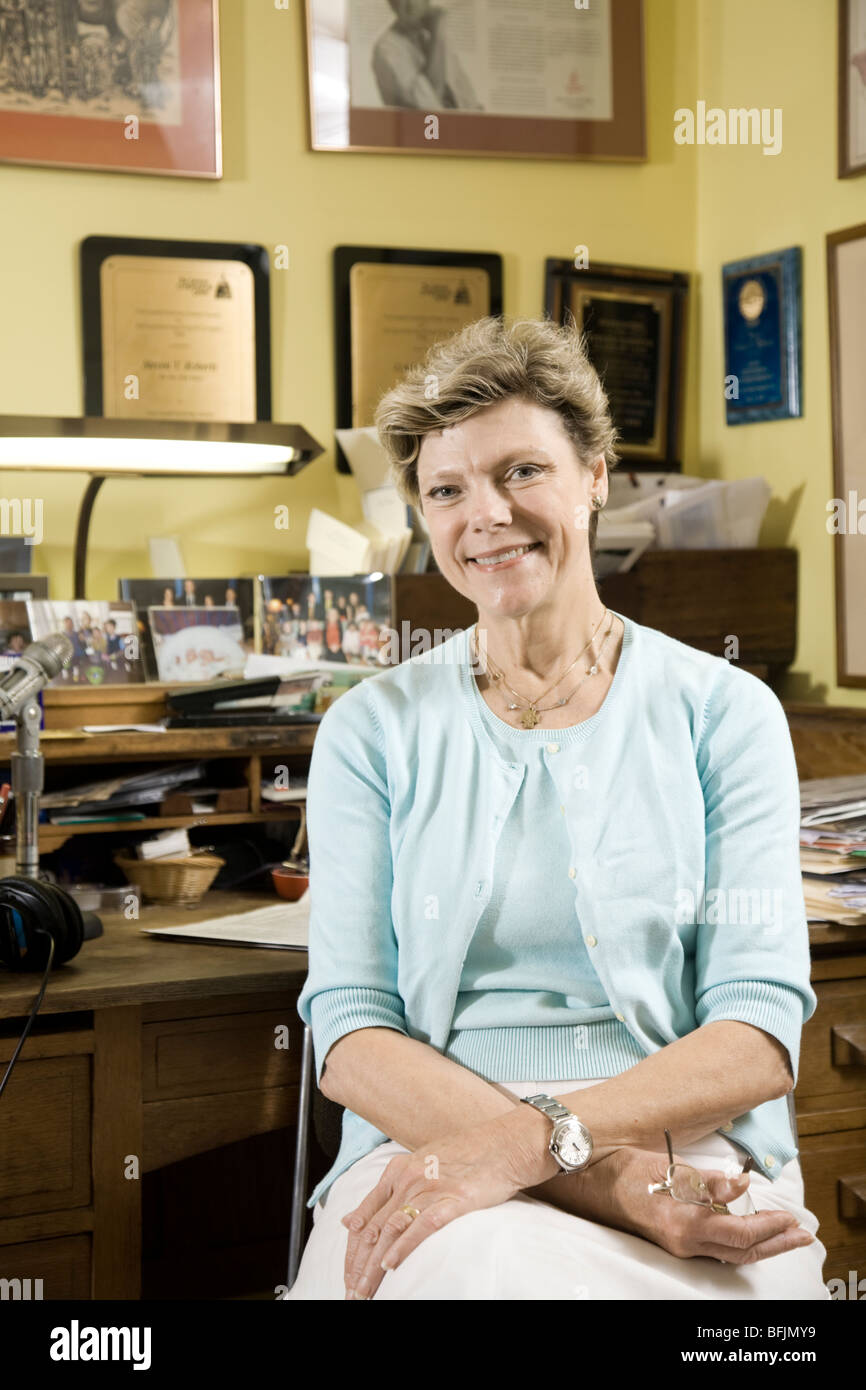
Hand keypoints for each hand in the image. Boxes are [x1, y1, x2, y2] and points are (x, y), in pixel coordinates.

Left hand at [339, 1113, 537, 1299]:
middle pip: (373, 1229)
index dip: (351, 1251)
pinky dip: (404, 1247)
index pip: (364, 1218)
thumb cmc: (465, 1156)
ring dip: (374, 1265)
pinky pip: (422, 1226)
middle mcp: (408, 1179)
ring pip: (391, 1231)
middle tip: (350, 1293)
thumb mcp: (418, 1165)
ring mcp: (430, 1188)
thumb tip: (350, 1220)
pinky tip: (391, 1265)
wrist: (504, 1144)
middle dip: (358, 1266)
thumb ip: (386, 1192)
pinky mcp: (454, 1200)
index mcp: (396, 1171)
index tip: (347, 1276)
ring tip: (364, 1290)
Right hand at [530, 1146, 815, 1264]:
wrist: (581, 1184)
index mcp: (681, 1223)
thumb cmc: (618, 1168)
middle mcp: (682, 1243)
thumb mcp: (663, 1166)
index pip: (738, 1234)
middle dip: (774, 1244)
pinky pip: (713, 1251)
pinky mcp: (671, 1241)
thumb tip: (741, 1184)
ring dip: (759, 1246)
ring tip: (783, 1235)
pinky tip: (746, 1233)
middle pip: (739, 1253)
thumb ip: (704, 1180)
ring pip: (728, 1255)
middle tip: (802, 1235)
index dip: (768, 1228)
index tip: (790, 1219)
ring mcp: (675, 1246)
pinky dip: (737, 1244)